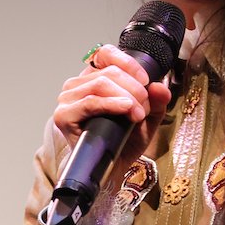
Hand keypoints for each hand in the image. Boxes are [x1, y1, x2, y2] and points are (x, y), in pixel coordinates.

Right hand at [53, 44, 172, 181]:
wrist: (112, 170)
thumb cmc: (124, 141)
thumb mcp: (147, 118)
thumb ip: (157, 101)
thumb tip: (161, 86)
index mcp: (94, 78)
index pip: (106, 54)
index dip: (128, 63)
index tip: (145, 81)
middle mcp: (78, 86)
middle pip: (109, 71)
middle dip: (134, 88)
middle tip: (144, 107)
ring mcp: (68, 100)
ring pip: (100, 84)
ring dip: (126, 97)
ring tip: (138, 114)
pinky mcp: (64, 116)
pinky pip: (90, 101)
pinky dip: (111, 103)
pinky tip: (126, 109)